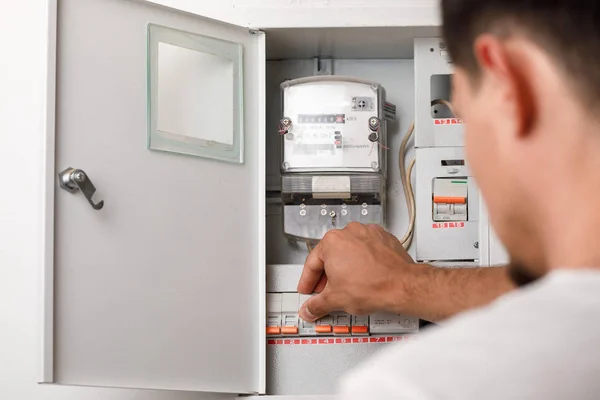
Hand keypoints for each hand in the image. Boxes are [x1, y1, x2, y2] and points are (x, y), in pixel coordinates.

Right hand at [297, 222, 417, 321]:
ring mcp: (368, 233)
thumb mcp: (335, 300)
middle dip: (327, 275)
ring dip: (345, 267)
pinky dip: (363, 261)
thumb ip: (317, 304)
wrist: (403, 286)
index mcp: (332, 242)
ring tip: (347, 284)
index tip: (308, 289)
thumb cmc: (373, 286)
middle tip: (325, 290)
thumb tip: (309, 309)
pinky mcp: (384, 238)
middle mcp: (350, 232)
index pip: (312, 263)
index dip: (308, 281)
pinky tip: (364, 276)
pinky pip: (367, 249)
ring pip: (350, 251)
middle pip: (331, 255)